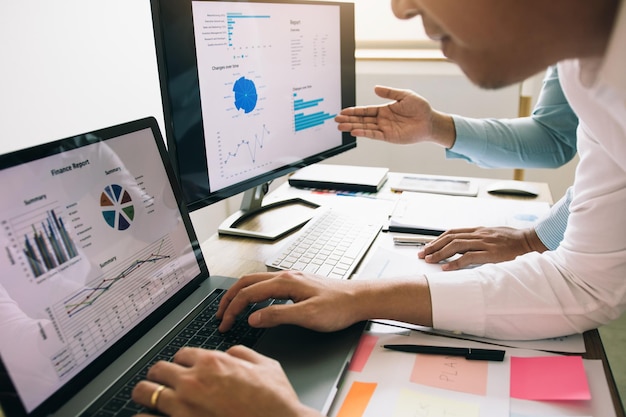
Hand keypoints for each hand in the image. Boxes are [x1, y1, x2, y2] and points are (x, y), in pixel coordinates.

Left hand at [132, 346, 320, 416]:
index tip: (184, 369)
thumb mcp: (266, 365)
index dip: (183, 362)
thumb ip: (243, 354)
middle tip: (161, 382)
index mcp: (212, 362)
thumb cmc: (275, 402)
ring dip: (145, 393)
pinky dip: (145, 416)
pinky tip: (150, 416)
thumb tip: (231, 353)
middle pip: (158, 369)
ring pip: (144, 391)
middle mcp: (193, 381)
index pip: (181, 354)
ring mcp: (183, 407)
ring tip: (147, 398)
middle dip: (160, 375)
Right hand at [216, 270, 433, 331]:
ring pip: (256, 282)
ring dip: (240, 294)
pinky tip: (256, 303)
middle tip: (219, 315)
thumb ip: (278, 316)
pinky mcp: (298, 284)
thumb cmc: (338, 307)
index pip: (248, 294)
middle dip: (229, 298)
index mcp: (285, 283)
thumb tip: (253, 318)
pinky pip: (267, 284)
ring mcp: (292, 278)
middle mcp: (286, 277)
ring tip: (231, 308)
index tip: (224, 324)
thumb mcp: (307, 316)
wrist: (360, 299)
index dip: (232, 309)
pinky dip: (253, 293)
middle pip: (247, 283)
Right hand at [334, 85, 454, 147]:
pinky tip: (355, 131)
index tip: (343, 111)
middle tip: (336, 119)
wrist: (430, 121)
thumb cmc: (420, 108)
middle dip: (349, 119)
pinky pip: (374, 135)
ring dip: (353, 127)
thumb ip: (389, 93)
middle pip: (362, 120)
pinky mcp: (389, 137)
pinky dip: (364, 133)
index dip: (354, 111)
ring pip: (365, 127)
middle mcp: (382, 120)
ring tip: (340, 126)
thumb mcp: (404, 95)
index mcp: (384, 110)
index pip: (365, 110)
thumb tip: (375, 89)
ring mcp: (384, 129)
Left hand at [418, 226, 547, 270]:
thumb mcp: (493, 237)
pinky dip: (456, 262)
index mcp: (479, 230)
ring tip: (430, 260)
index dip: (437, 239)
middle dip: (433, 246)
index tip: (427, 246)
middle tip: (422, 254)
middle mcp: (479, 234)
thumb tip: (465, 250)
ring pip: (456, 245)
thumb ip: (479, 241)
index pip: (452, 232)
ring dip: (440, 253)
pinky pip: (469, 257)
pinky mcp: (491, 253)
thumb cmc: (514, 241)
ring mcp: (484, 243)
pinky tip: (446, 268)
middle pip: (450, 238)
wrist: (532, 241)